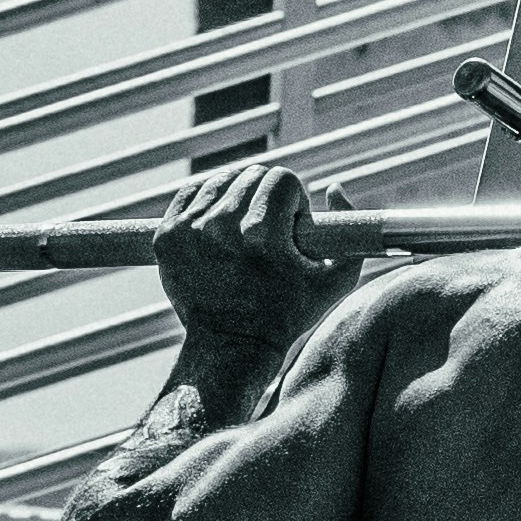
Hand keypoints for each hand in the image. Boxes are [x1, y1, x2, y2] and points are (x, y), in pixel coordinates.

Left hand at [154, 158, 337, 383]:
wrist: (231, 345)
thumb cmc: (287, 314)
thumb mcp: (335, 280)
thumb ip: (354, 233)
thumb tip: (336, 188)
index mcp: (261, 234)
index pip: (282, 178)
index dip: (294, 201)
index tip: (291, 227)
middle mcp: (220, 227)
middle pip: (252, 175)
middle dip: (267, 197)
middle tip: (269, 230)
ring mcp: (188, 230)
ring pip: (221, 180)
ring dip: (238, 196)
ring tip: (244, 228)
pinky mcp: (166, 236)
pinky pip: (191, 192)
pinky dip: (208, 201)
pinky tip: (220, 225)